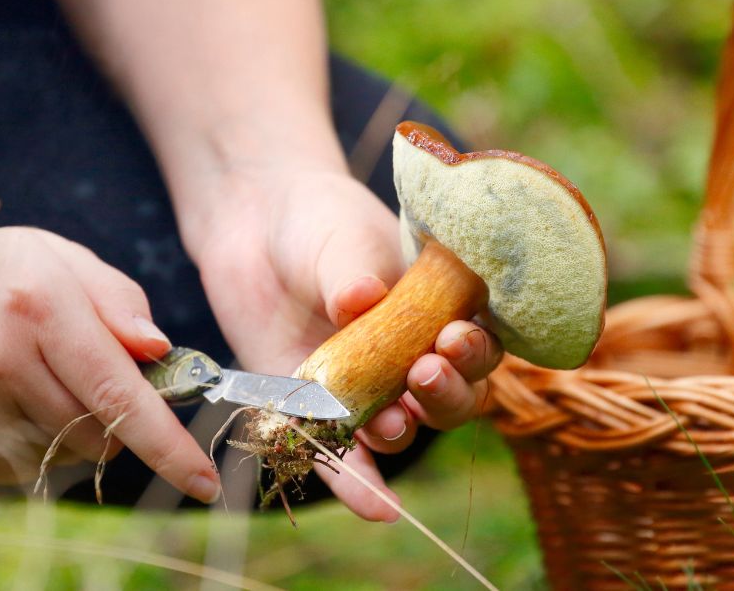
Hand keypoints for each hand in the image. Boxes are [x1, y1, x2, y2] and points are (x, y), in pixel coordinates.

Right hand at [0, 227, 222, 502]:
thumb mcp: (55, 256)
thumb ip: (118, 299)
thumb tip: (161, 351)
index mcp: (37, 303)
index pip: (120, 391)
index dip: (168, 444)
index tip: (204, 482)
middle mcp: (0, 358)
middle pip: (102, 432)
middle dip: (118, 417)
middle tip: (86, 374)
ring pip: (67, 456)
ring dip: (76, 430)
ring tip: (35, 379)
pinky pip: (25, 469)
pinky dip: (35, 444)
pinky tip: (4, 401)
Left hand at [189, 166, 502, 521]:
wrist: (256, 223)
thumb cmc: (317, 221)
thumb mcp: (340, 236)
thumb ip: (353, 271)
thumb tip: (359, 300)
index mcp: (441, 310)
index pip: (478, 344)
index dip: (473, 351)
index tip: (451, 337)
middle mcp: (413, 356)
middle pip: (452, 397)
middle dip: (445, 395)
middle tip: (422, 374)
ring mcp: (368, 387)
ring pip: (404, 427)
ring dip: (404, 431)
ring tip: (390, 422)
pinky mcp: (318, 409)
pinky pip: (343, 457)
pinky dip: (360, 486)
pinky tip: (379, 512)